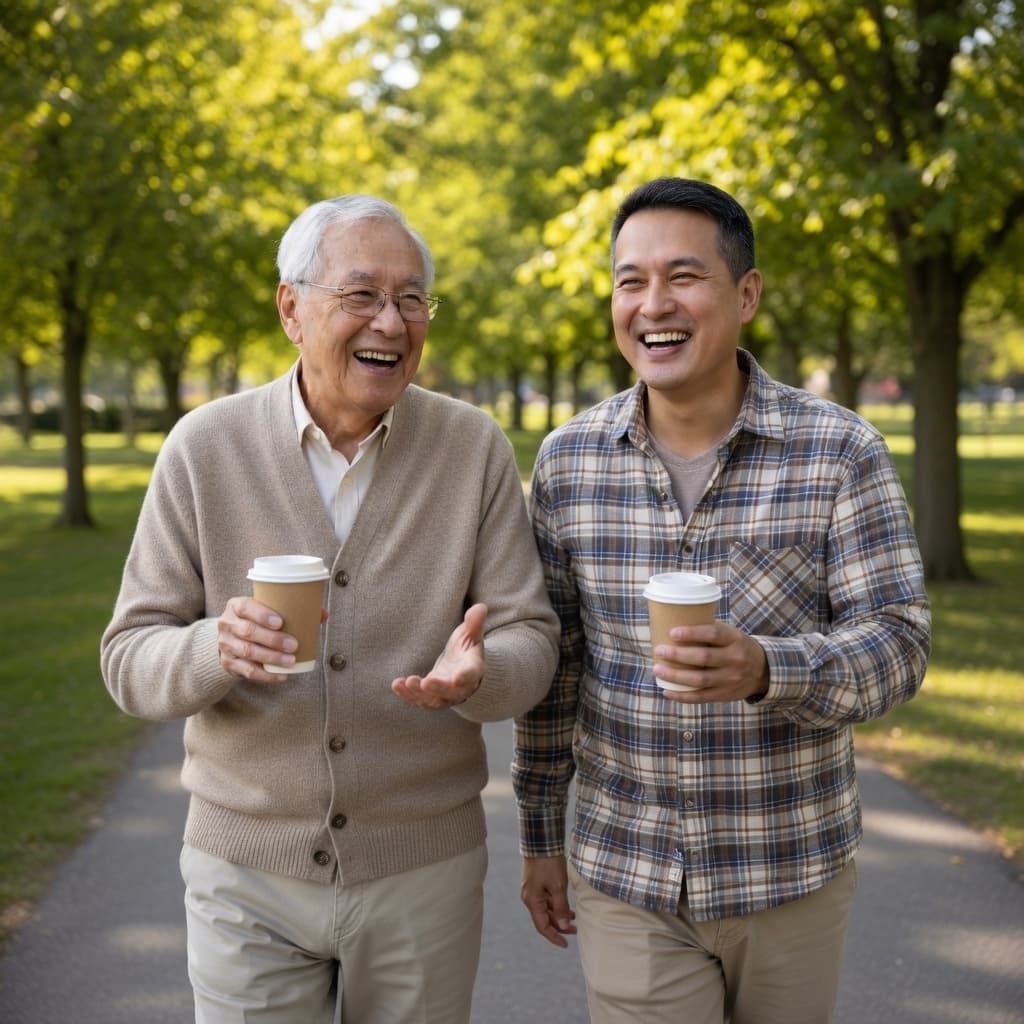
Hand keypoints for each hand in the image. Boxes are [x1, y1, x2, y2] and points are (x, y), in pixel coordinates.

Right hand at [217, 596, 326, 681]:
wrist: (231, 638)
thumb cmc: (256, 620)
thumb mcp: (267, 610)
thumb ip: (294, 610)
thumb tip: (323, 615)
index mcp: (236, 606)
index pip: (246, 607)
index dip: (262, 615)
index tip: (281, 622)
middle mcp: (227, 624)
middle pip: (248, 631)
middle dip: (272, 639)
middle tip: (293, 645)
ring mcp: (225, 644)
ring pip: (248, 652)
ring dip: (271, 658)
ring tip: (291, 661)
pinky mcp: (228, 663)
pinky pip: (247, 671)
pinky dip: (266, 675)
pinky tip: (282, 676)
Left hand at [391, 603, 487, 709]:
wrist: (461, 668)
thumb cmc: (467, 649)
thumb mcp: (472, 634)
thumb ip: (474, 623)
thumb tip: (480, 607)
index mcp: (473, 669)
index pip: (471, 674)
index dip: (465, 676)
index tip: (457, 679)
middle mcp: (460, 687)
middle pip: (450, 691)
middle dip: (438, 688)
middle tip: (426, 683)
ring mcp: (445, 695)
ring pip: (433, 700)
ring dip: (419, 693)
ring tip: (407, 682)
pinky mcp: (430, 697)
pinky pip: (419, 700)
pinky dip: (408, 695)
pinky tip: (397, 685)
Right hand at [521, 855, 576, 947]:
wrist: (541, 841)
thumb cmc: (549, 863)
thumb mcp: (558, 887)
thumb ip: (560, 907)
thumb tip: (564, 926)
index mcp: (532, 901)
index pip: (542, 926)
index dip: (554, 937)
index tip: (566, 944)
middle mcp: (530, 898)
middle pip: (544, 919)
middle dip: (559, 927)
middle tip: (575, 931)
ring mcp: (532, 890)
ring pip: (546, 909)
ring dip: (559, 915)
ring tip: (575, 918)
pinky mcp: (536, 883)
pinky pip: (546, 900)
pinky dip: (556, 905)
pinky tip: (567, 905)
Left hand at [653, 621, 768, 702]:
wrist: (763, 671)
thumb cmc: (736, 646)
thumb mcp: (731, 634)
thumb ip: (709, 631)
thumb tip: (674, 621)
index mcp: (735, 639)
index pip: (713, 634)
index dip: (692, 633)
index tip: (672, 632)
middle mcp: (735, 659)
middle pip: (704, 658)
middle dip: (678, 655)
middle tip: (659, 651)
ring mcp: (731, 679)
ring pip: (700, 679)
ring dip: (676, 676)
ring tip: (657, 669)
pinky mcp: (725, 695)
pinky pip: (701, 697)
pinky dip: (683, 696)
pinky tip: (667, 691)